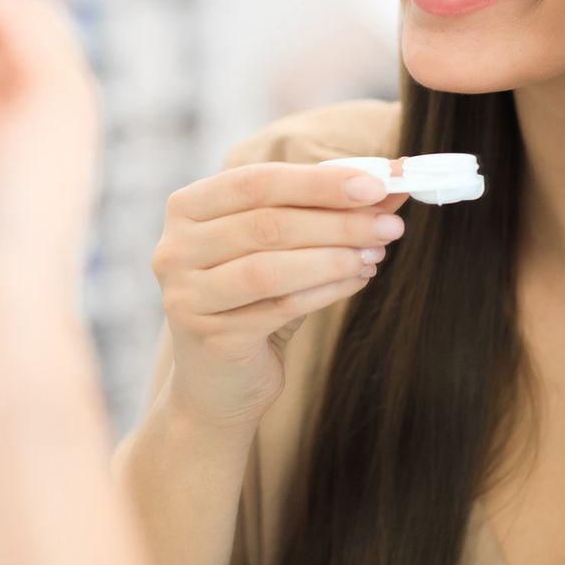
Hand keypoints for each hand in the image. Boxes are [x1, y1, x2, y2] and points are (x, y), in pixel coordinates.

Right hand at [152, 163, 409, 432]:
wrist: (217, 383)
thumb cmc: (252, 300)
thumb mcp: (280, 247)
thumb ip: (322, 211)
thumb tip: (387, 186)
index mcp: (188, 208)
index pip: (257, 181)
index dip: (320, 181)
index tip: (377, 184)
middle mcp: (174, 248)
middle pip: (267, 224)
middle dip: (338, 221)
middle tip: (390, 224)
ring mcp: (186, 295)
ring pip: (271, 268)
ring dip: (335, 257)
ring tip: (376, 253)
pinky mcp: (210, 337)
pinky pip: (280, 307)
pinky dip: (327, 291)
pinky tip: (359, 279)